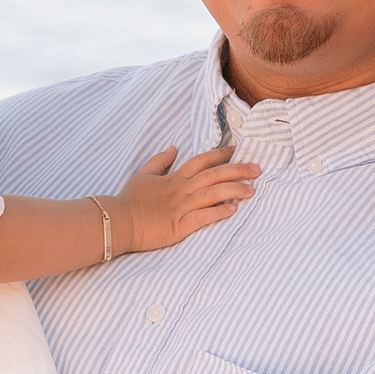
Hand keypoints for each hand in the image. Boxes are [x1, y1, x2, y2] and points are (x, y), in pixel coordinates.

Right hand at [115, 144, 259, 252]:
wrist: (117, 221)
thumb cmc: (129, 200)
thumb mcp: (143, 175)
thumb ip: (159, 161)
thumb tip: (173, 147)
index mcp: (174, 178)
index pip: (201, 161)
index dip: (220, 154)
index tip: (236, 150)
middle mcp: (180, 190)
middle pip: (213, 175)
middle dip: (237, 170)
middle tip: (257, 169)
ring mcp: (180, 208)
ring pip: (212, 195)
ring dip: (234, 190)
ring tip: (252, 190)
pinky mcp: (178, 226)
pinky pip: (202, 218)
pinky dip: (218, 213)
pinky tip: (233, 210)